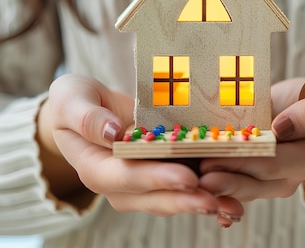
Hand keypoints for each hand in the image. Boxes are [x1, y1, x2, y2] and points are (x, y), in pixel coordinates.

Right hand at [37, 74, 221, 215]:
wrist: (84, 109)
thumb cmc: (74, 102)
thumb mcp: (70, 99)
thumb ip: (85, 116)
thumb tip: (111, 132)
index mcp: (94, 166)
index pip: (124, 176)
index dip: (155, 178)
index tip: (186, 178)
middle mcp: (118, 183)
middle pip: (153, 196)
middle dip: (185, 199)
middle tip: (217, 199)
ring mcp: (141, 182)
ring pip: (172, 199)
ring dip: (202, 202)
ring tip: (232, 205)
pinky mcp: (160, 175)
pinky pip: (183, 189)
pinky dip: (208, 194)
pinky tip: (234, 199)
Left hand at [199, 62, 304, 224]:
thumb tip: (282, 128)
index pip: (273, 164)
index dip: (241, 163)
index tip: (212, 159)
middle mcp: (290, 171)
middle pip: (252, 181)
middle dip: (221, 180)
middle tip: (192, 177)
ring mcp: (272, 170)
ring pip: (240, 184)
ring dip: (213, 183)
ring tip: (185, 178)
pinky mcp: (256, 162)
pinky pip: (234, 174)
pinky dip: (214, 176)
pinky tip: (189, 177)